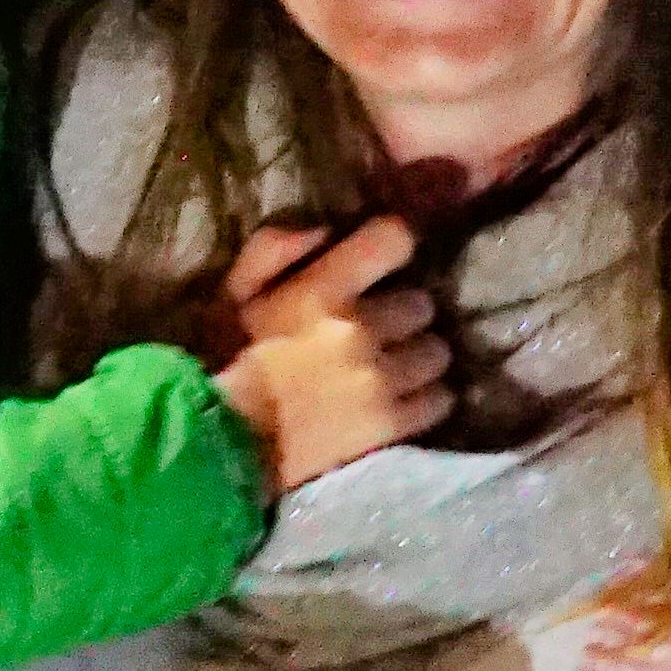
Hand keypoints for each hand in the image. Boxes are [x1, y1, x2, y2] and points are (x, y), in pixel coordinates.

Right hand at [211, 216, 450, 493]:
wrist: (231, 442)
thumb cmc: (234, 359)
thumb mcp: (240, 291)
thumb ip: (272, 247)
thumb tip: (324, 229)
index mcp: (322, 290)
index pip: (393, 239)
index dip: (392, 246)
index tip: (385, 260)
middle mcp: (360, 328)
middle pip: (422, 304)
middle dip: (405, 316)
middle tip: (383, 331)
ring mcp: (381, 379)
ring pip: (436, 352)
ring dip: (419, 359)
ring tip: (395, 368)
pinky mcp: (394, 423)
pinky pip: (439, 398)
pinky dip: (426, 399)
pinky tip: (402, 401)